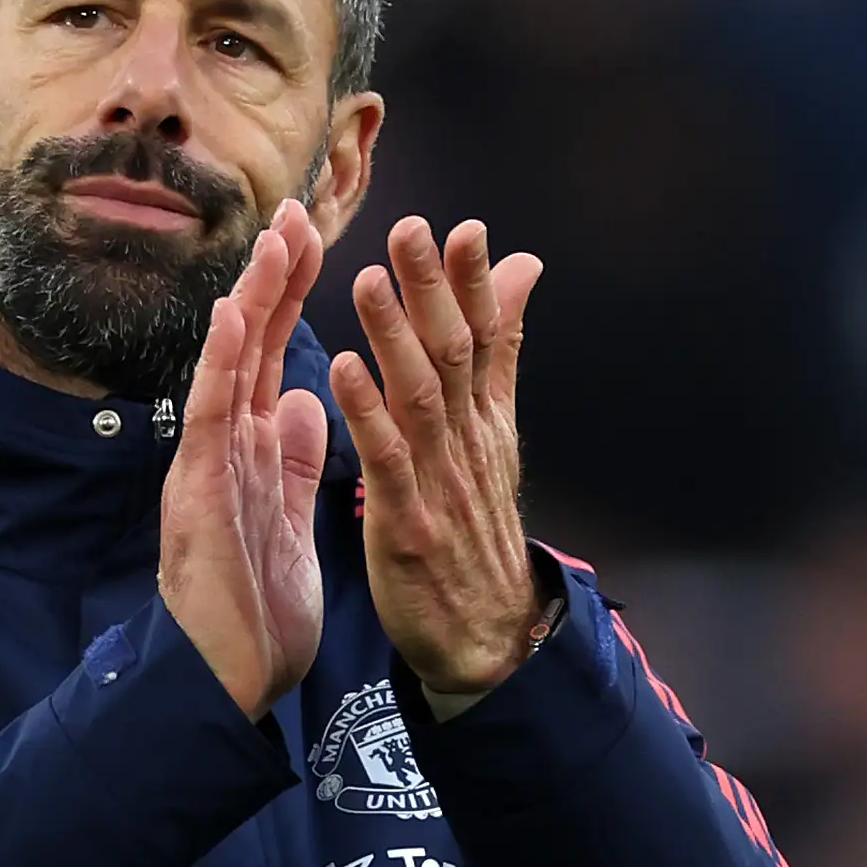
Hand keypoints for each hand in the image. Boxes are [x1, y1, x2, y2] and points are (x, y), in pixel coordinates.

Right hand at [160, 201, 331, 719]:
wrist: (231, 677)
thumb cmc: (258, 607)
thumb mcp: (291, 516)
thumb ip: (295, 457)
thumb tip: (308, 399)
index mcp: (253, 447)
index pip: (277, 351)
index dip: (293, 291)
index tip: (313, 232)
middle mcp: (225, 443)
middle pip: (253, 343)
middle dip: (273, 274)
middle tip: (296, 207)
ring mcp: (207, 463)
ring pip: (228, 365)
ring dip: (249, 300)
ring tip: (272, 239)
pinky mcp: (196, 493)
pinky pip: (209, 419)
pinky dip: (221, 365)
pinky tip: (235, 316)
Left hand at [330, 216, 544, 693]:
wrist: (489, 639)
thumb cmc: (478, 533)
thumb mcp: (497, 439)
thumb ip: (502, 355)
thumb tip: (523, 273)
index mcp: (485, 422)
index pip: (486, 338)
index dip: (476, 284)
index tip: (466, 227)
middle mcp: (467, 442)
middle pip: (454, 354)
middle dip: (435, 290)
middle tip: (413, 228)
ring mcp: (439, 482)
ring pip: (420, 397)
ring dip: (395, 338)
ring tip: (372, 279)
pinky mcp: (406, 524)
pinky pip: (386, 461)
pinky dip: (367, 414)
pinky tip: (344, 370)